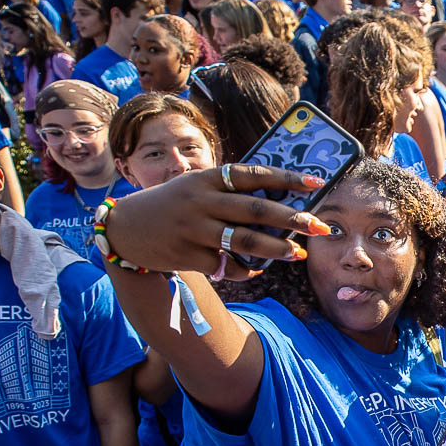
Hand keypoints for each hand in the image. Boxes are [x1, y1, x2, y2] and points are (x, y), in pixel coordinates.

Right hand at [101, 164, 327, 278]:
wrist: (125, 228)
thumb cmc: (174, 205)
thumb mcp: (196, 188)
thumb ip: (230, 192)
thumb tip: (280, 203)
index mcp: (206, 179)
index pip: (252, 175)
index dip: (286, 179)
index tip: (316, 183)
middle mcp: (200, 202)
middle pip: (255, 211)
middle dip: (292, 220)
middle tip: (320, 227)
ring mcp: (193, 229)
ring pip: (244, 241)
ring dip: (276, 250)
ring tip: (298, 253)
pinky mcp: (187, 255)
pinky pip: (226, 267)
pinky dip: (245, 271)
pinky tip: (255, 270)